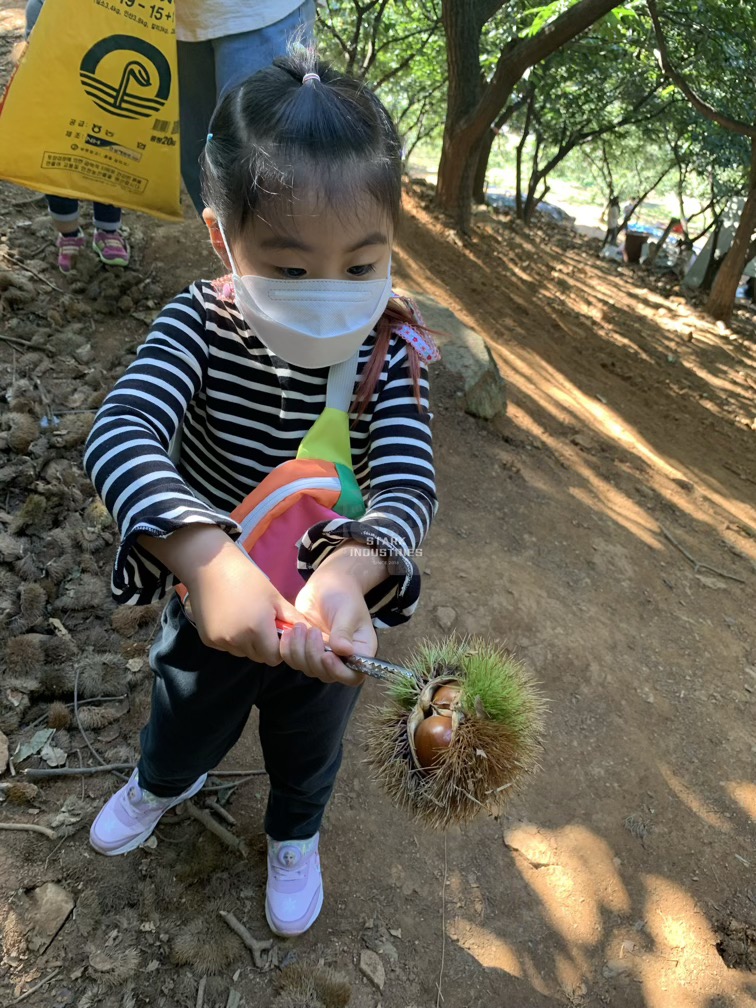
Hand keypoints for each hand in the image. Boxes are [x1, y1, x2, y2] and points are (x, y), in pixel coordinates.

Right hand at [139, 526, 302, 664]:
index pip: (275, 657)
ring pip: (243, 653)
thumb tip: (311, 633)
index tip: (278, 633)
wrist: (211, 566)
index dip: (280, 647)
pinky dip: (232, 639)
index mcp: (258, 628)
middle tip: (263, 624)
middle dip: (265, 646)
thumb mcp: (275, 597)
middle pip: (259, 657)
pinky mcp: (208, 640)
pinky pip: (227, 647)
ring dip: (248, 644)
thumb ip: (293, 619)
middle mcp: (238, 640)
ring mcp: (221, 641)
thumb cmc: (247, 578)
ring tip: (246, 619)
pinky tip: (231, 619)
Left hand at [279, 542, 385, 685]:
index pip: (353, 675)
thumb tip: (344, 651)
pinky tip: (288, 632)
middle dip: (314, 656)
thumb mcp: (347, 610)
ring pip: (308, 669)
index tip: (326, 656)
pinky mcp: (305, 649)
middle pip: (327, 674)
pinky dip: (288, 650)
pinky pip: (294, 660)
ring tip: (299, 627)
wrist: (328, 583)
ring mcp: (322, 655)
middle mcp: (342, 658)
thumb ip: (344, 631)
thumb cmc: (344, 594)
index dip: (339, 672)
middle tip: (312, 631)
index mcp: (360, 651)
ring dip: (299, 651)